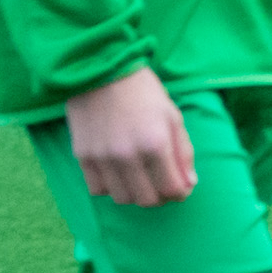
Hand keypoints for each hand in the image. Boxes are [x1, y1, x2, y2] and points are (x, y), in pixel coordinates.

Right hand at [65, 69, 193, 206]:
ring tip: (141, 179)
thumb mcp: (173, 117)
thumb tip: (189, 184)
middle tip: (161, 184)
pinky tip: (118, 173)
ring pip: (122, 198)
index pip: (172, 189)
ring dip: (136, 194)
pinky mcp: (83, 157)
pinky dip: (111, 188)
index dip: (181, 193)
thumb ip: (183, 153)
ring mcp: (102, 158)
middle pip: (147, 200)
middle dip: (160, 197)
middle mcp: (128, 155)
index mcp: (156, 144)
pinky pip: (97, 190)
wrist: (102, 72)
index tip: (181, 187)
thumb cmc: (144, 93)